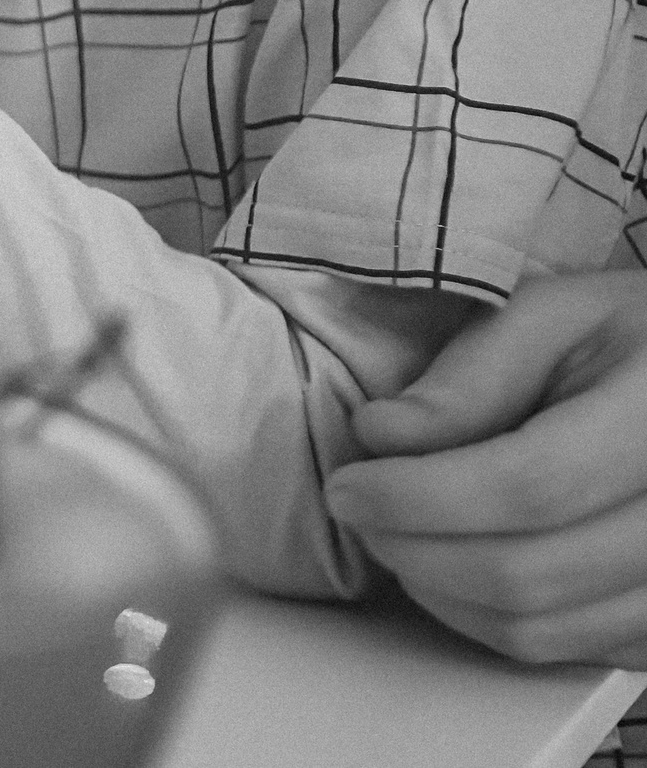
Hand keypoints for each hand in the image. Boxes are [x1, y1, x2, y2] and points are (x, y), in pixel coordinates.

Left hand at [325, 270, 646, 667]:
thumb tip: (382, 434)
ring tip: (397, 536)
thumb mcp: (555, 316)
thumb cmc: (629, 340)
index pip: (525, 488)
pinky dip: (486, 619)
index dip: (418, 497)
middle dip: (412, 549)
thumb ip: (471, 374)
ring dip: (439, 591)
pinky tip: (453, 566)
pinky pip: (563, 651)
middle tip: (359, 513)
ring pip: (537, 629)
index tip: (348, 486)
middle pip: (524, 573)